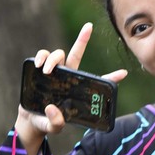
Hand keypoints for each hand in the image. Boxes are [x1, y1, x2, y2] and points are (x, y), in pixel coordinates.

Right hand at [16, 22, 127, 154]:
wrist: (30, 120)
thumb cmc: (47, 122)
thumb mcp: (54, 127)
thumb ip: (56, 123)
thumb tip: (53, 109)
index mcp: (78, 90)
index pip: (97, 82)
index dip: (111, 78)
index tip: (124, 72)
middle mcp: (68, 77)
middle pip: (76, 54)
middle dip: (83, 39)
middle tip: (89, 27)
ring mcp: (54, 72)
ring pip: (59, 54)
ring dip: (53, 58)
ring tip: (46, 70)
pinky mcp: (40, 70)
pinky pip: (42, 56)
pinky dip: (40, 56)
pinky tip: (38, 64)